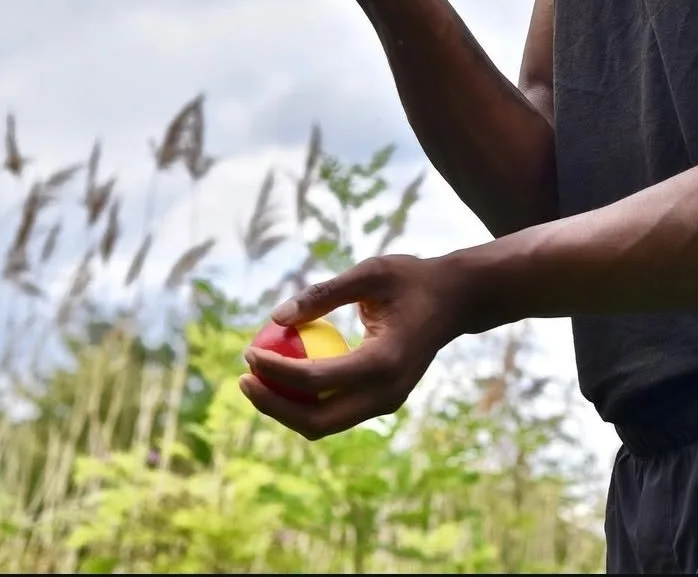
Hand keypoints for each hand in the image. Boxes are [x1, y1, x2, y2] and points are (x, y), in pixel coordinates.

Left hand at [239, 253, 469, 438]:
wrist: (455, 301)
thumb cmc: (411, 279)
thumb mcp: (369, 273)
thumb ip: (323, 294)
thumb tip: (275, 318)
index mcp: (384, 362)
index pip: (317, 379)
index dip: (277, 370)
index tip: (248, 352)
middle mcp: (386, 393)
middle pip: (317, 420)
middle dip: (273, 405)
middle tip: (243, 378)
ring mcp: (386, 403)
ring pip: (324, 424)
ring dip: (286, 407)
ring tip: (255, 377)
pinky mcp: (382, 402)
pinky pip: (335, 411)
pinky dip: (305, 400)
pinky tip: (282, 375)